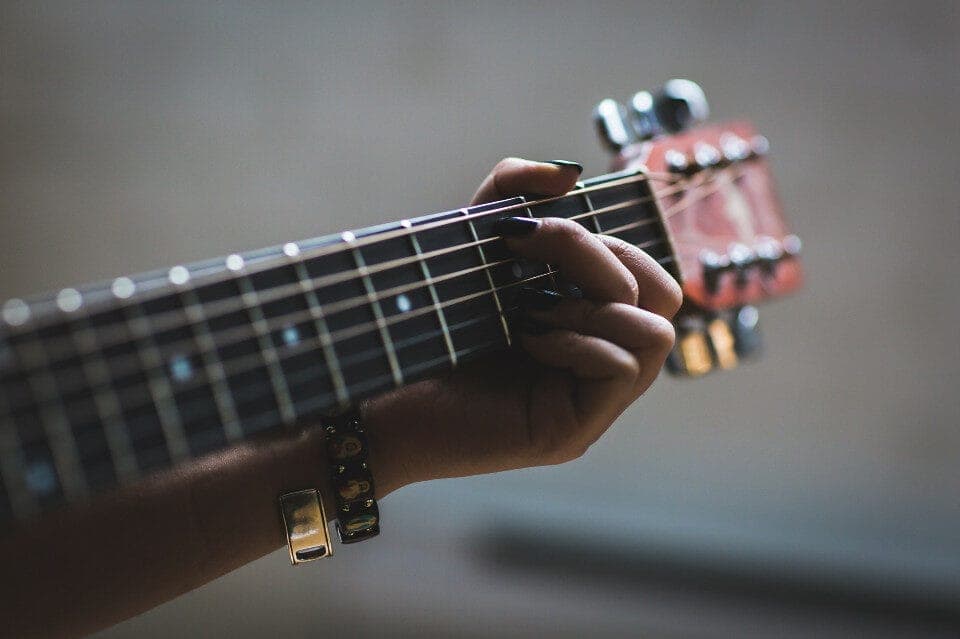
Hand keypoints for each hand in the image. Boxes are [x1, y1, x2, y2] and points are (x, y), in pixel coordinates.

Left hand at [364, 158, 681, 494]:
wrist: (376, 394)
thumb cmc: (425, 322)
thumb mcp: (472, 242)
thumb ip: (511, 192)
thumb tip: (570, 172)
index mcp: (589, 321)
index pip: (650, 274)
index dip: (608, 241)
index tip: (525, 231)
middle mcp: (599, 361)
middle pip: (664, 296)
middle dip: (601, 259)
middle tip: (530, 258)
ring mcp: (591, 402)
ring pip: (656, 334)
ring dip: (590, 304)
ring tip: (528, 308)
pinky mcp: (573, 432)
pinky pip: (621, 368)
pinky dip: (577, 341)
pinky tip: (525, 338)